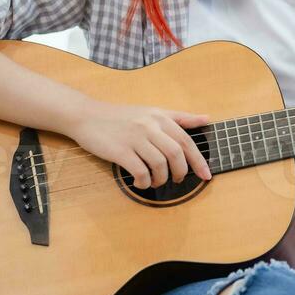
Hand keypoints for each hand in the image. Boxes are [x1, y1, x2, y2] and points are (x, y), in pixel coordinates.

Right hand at [72, 101, 211, 188]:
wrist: (88, 116)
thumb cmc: (122, 117)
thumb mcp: (152, 112)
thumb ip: (180, 117)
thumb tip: (207, 119)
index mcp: (160, 117)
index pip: (186, 141)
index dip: (198, 160)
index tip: (206, 175)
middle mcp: (150, 126)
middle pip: (176, 154)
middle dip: (180, 172)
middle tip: (176, 180)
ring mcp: (135, 138)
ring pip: (159, 165)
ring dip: (161, 179)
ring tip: (156, 182)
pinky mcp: (120, 151)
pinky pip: (140, 172)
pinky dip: (144, 182)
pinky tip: (141, 183)